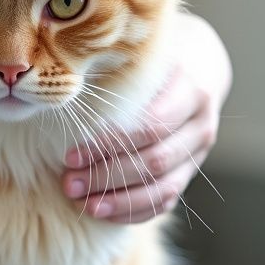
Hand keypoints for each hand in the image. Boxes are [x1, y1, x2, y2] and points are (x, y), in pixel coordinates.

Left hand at [62, 13, 231, 223]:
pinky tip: (100, 211)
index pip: (149, 126)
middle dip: (107, 176)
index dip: (108, 144)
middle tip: (68, 183)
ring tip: (80, 202)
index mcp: (191, 89)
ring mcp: (199, 152)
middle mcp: (201, 124)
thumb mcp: (142, 53)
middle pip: (155, 161)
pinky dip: (132, 211)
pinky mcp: (190, 171)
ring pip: (162, 188)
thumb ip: (115, 67)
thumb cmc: (154, 58)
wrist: (201, 64)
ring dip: (118, 199)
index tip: (69, 155)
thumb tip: (62, 82)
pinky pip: (165, 201)